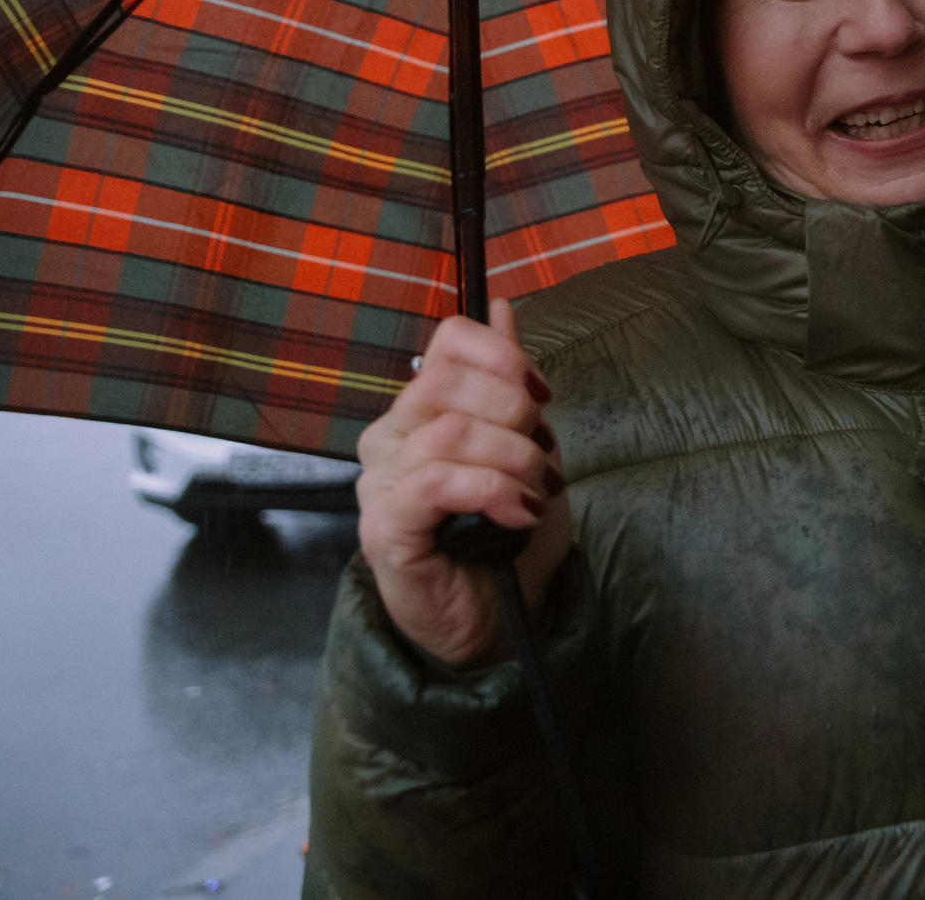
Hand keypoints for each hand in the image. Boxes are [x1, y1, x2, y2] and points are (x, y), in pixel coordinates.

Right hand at [356, 301, 572, 667]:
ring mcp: (381, 483)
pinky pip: (437, 482)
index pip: (448, 343)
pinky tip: (517, 514)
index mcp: (420, 410)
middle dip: (514, 413)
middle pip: (447, 382)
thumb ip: (508, 380)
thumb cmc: (509, 533)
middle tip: (543, 457)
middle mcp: (390, 438)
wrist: (501, 618)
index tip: (543, 396)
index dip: (504, 358)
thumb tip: (502, 306)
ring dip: (513, 460)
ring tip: (536, 493)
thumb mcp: (525, 446)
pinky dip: (492, 490)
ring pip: (449, 432)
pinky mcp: (384, 527)